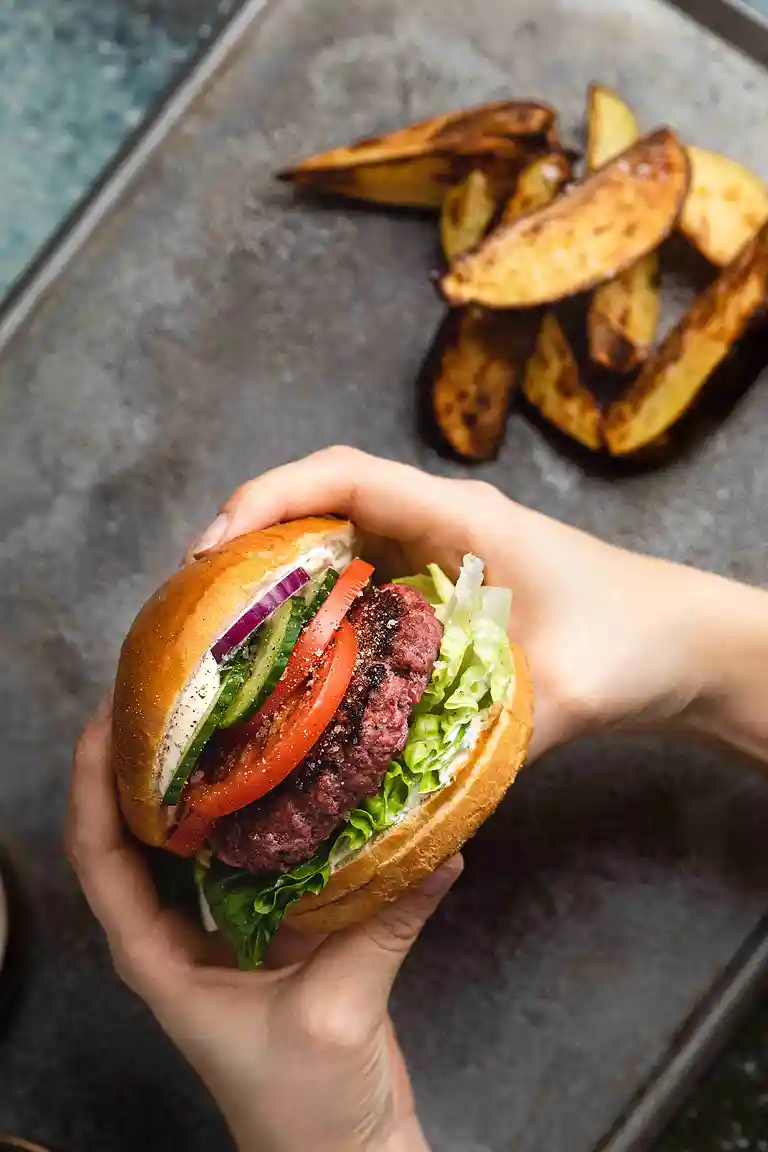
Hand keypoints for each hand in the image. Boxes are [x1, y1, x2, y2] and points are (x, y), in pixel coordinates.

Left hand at [68, 696, 458, 1151]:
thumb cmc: (306, 1106)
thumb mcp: (336, 1010)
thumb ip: (383, 923)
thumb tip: (442, 846)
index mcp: (158, 958)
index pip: (100, 856)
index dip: (92, 783)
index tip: (106, 715)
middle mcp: (178, 935)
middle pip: (133, 833)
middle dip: (138, 759)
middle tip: (168, 688)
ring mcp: (224, 930)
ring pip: (193, 838)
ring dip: (196, 776)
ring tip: (220, 708)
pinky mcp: (270, 929)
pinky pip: (256, 854)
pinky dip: (263, 809)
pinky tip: (292, 766)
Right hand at [187, 446, 726, 759]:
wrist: (681, 643)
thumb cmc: (635, 641)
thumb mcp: (564, 691)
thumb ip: (488, 734)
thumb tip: (393, 791)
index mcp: (462, 518)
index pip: (347, 476)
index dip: (269, 498)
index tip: (214, 547)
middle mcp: (440, 523)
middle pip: (322, 503)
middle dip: (249, 539)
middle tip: (195, 607)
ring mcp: (438, 554)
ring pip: (335, 542)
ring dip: (275, 576)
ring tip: (221, 634)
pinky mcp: (440, 589)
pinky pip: (359, 581)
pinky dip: (314, 607)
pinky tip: (291, 661)